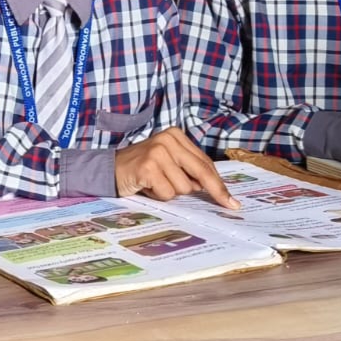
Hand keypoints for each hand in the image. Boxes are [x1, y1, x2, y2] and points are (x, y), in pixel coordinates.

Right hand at [113, 129, 239, 208]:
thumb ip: (189, 170)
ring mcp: (158, 152)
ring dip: (171, 192)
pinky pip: (167, 193)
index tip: (231, 199)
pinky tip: (147, 186)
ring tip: (156, 184)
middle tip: (230, 205)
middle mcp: (168, 140)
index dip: (219, 184)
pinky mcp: (148, 166)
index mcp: (176, 136)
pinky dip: (159, 195)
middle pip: (202, 172)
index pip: (205, 163)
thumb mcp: (169, 163)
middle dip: (215, 191)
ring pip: (184, 187)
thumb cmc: (143, 169)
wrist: (109, 169)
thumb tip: (216, 190)